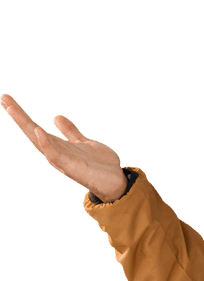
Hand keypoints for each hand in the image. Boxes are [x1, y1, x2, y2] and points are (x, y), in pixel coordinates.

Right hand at [0, 93, 127, 201]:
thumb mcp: (83, 142)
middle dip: (18, 116)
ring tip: (12, 109)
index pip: (35, 128)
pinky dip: (45, 144)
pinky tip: (38, 131)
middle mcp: (56, 153)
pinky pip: (55, 155)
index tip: (7, 99)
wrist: (116, 182)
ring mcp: (62, 161)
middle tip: (4, 98)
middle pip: (33, 132)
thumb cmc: (99, 165)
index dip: (22, 115)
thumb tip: (56, 116)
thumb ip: (70, 131)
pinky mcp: (72, 168)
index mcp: (58, 146)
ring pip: (39, 141)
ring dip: (26, 125)